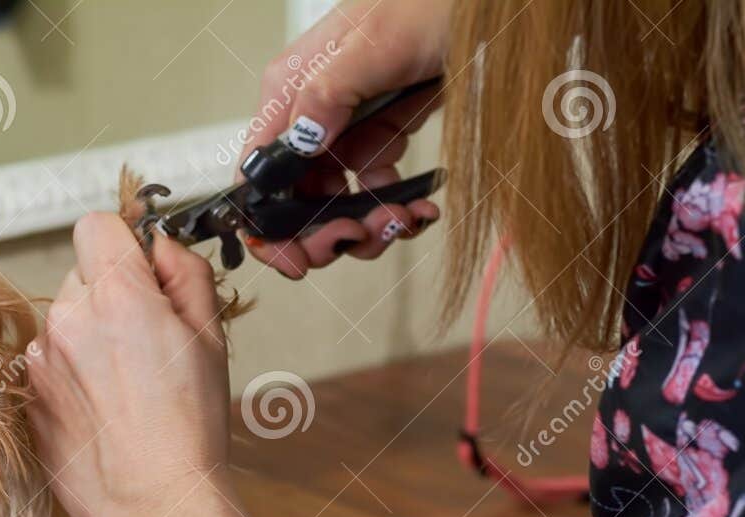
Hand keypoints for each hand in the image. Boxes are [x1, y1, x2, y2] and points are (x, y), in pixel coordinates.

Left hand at [29, 213, 233, 516]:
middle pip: (81, 276)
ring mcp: (40, 362)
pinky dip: (73, 377)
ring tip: (128, 387)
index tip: (142, 274)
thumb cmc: (188, 432)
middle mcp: (67, 321)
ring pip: (65, 323)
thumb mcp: (210, 337)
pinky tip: (106, 410)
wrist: (154, 506)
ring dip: (90, 339)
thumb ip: (186, 273)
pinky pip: (50, 365)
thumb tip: (161, 246)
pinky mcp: (27, 397)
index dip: (124, 245)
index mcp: (116, 296)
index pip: (96, 225)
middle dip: (111, 297)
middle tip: (148, 344)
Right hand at [243, 0, 449, 276]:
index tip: (297, 262)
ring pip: (337, 203)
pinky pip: (374, 188)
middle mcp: (311, 114)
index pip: (257, 174)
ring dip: (368, 225)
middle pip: (296, 200)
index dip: (268, 228)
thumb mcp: (376, 45)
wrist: (486, 2)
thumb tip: (297, 142)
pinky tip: (419, 206)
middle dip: (328, 232)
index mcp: (290, 90)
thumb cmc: (430, 3)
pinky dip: (395, 208)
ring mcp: (346, 128)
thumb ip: (328, 93)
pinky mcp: (381, 134)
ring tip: (403, 218)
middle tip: (364, 237)